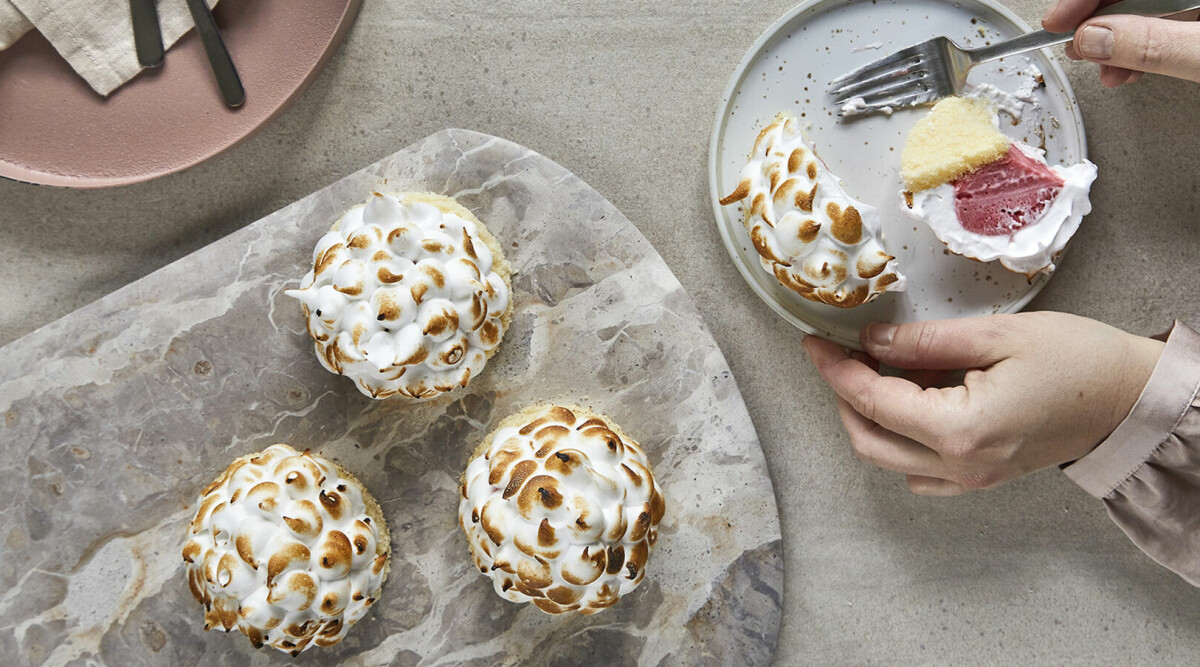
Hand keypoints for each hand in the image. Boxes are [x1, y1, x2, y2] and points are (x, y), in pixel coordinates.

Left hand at [802, 312, 1163, 494]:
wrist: (1129, 400)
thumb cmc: (1078, 360)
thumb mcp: (997, 335)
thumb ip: (925, 342)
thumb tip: (871, 340)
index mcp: (960, 430)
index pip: (873, 401)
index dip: (836, 370)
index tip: (815, 342)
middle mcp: (958, 465)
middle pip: (868, 438)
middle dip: (843, 395)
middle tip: (839, 354)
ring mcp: (968, 480)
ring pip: (887, 457)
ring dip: (867, 416)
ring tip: (871, 370)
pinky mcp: (979, 478)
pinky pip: (917, 471)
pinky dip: (896, 438)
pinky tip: (904, 404)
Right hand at [1042, 0, 1199, 86]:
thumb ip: (1150, 45)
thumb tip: (1094, 39)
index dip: (1082, 1)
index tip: (1056, 24)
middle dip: (1096, 25)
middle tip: (1075, 49)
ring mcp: (1192, 11)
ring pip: (1140, 15)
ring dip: (1114, 46)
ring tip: (1106, 71)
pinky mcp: (1193, 34)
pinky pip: (1158, 31)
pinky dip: (1137, 53)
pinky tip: (1130, 70)